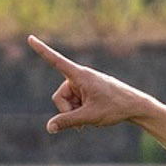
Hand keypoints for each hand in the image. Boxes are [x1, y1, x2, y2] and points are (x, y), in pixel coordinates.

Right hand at [29, 36, 155, 133]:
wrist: (135, 106)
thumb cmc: (114, 107)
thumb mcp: (89, 117)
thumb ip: (67, 122)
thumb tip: (49, 128)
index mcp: (79, 75)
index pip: (56, 61)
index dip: (42, 50)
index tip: (30, 38)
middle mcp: (80, 77)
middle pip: (60, 97)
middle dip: (67, 111)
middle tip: (82, 122)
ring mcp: (84, 84)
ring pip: (67, 102)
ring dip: (75, 113)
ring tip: (91, 119)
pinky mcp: (88, 91)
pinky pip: (76, 103)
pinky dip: (80, 111)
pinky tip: (93, 116)